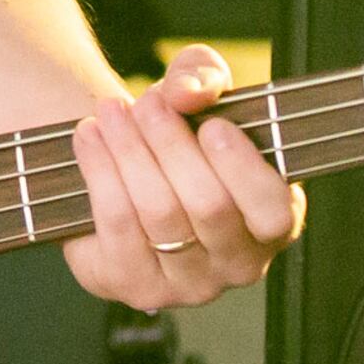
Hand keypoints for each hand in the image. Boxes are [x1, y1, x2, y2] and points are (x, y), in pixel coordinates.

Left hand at [63, 46, 303, 311]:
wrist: (128, 162)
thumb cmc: (182, 128)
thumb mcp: (201, 88)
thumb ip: (204, 77)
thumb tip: (188, 93)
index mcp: (274, 222)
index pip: (273, 211)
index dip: (242, 169)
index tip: (212, 125)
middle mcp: (238, 263)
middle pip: (208, 206)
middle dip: (171, 145)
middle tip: (147, 104)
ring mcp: (188, 284)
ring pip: (159, 215)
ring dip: (130, 153)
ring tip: (111, 112)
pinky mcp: (136, 286)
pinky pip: (117, 227)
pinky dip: (100, 174)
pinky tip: (89, 138)